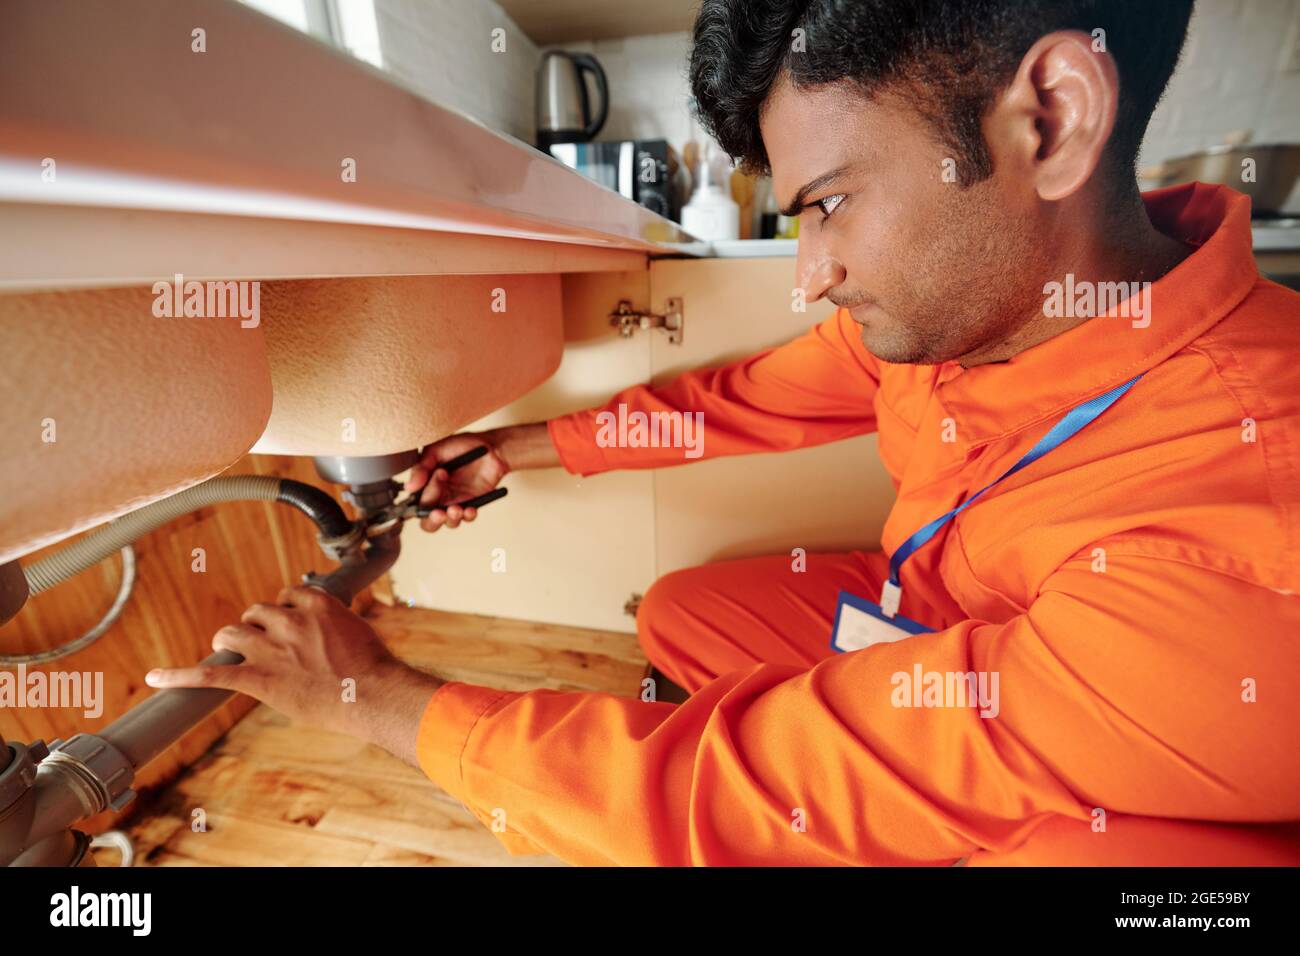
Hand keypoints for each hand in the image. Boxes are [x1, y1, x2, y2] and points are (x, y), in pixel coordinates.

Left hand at [144, 586, 442, 764]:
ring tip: (235, 653)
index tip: (288, 624)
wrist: (373, 694)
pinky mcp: (259, 679)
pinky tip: (156, 678)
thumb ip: (334, 623)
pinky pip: (212, 676)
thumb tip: (330, 626)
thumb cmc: (374, 666)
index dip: (284, 610)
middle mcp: (289, 621)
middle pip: (256, 611)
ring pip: (232, 633)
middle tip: (267, 645)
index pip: (286, 594)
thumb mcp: (358, 630)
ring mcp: (271, 650)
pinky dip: (180, 676)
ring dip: (231, 641)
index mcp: (316, 604)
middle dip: (257, 626)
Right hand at [405, 431, 508, 532]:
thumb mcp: (435, 450)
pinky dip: (468, 516)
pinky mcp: (473, 503)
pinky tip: (470, 508)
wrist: (489, 446)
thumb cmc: (460, 446)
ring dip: (451, 519)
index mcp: (426, 486)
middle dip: (432, 521)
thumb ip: (421, 468)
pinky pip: (468, 517)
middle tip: (438, 513)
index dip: (423, 499)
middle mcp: (439, 497)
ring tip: (456, 509)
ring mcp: (456, 502)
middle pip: (429, 522)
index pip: (417, 503)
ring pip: (449, 523)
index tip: (435, 479)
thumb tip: (409, 487)